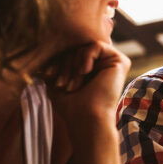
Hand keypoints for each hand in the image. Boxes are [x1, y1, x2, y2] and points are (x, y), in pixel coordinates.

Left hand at [43, 41, 130, 163]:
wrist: (85, 118)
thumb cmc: (71, 106)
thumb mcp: (56, 81)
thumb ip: (55, 66)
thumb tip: (42, 53)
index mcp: (93, 68)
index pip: (70, 53)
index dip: (57, 61)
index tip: (48, 75)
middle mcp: (105, 64)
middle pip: (76, 48)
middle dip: (64, 65)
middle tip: (62, 84)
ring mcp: (113, 62)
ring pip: (84, 46)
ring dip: (72, 65)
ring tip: (73, 84)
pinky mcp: (120, 61)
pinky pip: (95, 45)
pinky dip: (84, 58)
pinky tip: (84, 72)